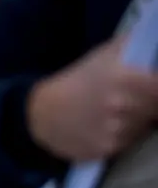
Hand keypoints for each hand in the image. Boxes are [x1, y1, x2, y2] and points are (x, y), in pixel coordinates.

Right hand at [26, 37, 157, 163]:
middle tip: (132, 99)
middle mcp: (123, 106)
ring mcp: (116, 130)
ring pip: (144, 127)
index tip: (149, 86)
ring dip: (136, 122)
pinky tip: (106, 128)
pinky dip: (122, 137)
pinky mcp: (109, 149)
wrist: (42, 113)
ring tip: (116, 114)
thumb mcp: (102, 55)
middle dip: (150, 104)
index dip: (155, 87)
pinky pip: (129, 142)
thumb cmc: (77, 81)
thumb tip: (152, 38)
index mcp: (126, 78)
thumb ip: (132, 47)